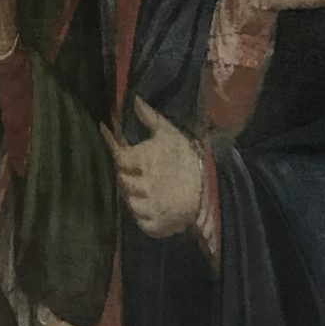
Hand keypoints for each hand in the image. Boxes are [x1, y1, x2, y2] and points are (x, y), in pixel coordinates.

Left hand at [102, 99, 205, 237]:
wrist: (217, 188)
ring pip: (130, 202)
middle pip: (122, 181)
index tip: (107, 137)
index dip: (113, 148)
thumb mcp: (172, 134)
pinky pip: (141, 222)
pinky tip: (155, 207)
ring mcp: (149, 207)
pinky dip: (145, 216)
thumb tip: (134, 99)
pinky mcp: (156, 226)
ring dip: (135, 196)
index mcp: (145, 161)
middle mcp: (143, 185)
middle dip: (127, 176)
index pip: (118, 157)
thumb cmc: (191, 157)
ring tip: (149, 189)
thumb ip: (150, 118)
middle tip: (136, 172)